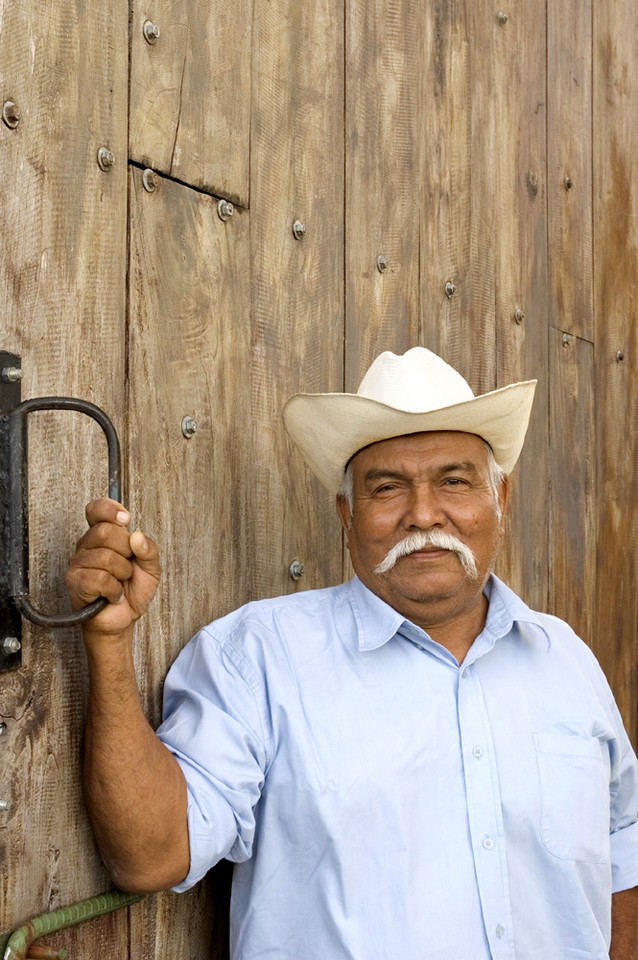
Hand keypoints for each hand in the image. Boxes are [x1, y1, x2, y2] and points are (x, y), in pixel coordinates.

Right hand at [65, 498, 159, 635]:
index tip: (125, 519)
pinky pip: (101, 578)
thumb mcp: (151, 568)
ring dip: (122, 574)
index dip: (110, 509)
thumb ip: (149, 549)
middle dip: (126, 552)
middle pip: (107, 532)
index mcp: (103, 537)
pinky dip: (114, 590)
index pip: (96, 510)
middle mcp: (87, 546)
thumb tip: (137, 536)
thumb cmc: (131, 592)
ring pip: (106, 557)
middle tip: (126, 567)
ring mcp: (78, 563)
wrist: (122, 620)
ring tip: (119, 582)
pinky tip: (112, 594)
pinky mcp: (75, 581)